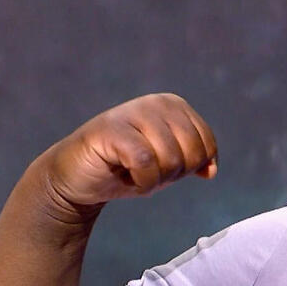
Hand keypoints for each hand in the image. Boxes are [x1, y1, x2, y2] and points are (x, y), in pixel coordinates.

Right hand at [36, 93, 217, 219]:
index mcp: (174, 105)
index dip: (190, 168)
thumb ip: (194, 161)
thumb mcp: (168, 165)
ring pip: (171, 159)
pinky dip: (141, 182)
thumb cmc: (125, 169)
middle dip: (173, 174)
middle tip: (146, 173)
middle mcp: (156, 103)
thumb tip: (211, 171)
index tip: (164, 168)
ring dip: (154, 180)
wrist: (76, 178)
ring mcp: (132, 112)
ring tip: (132, 172)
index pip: (207, 144)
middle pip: (192, 152)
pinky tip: (126, 178)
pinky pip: (146, 163)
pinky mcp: (111, 129)